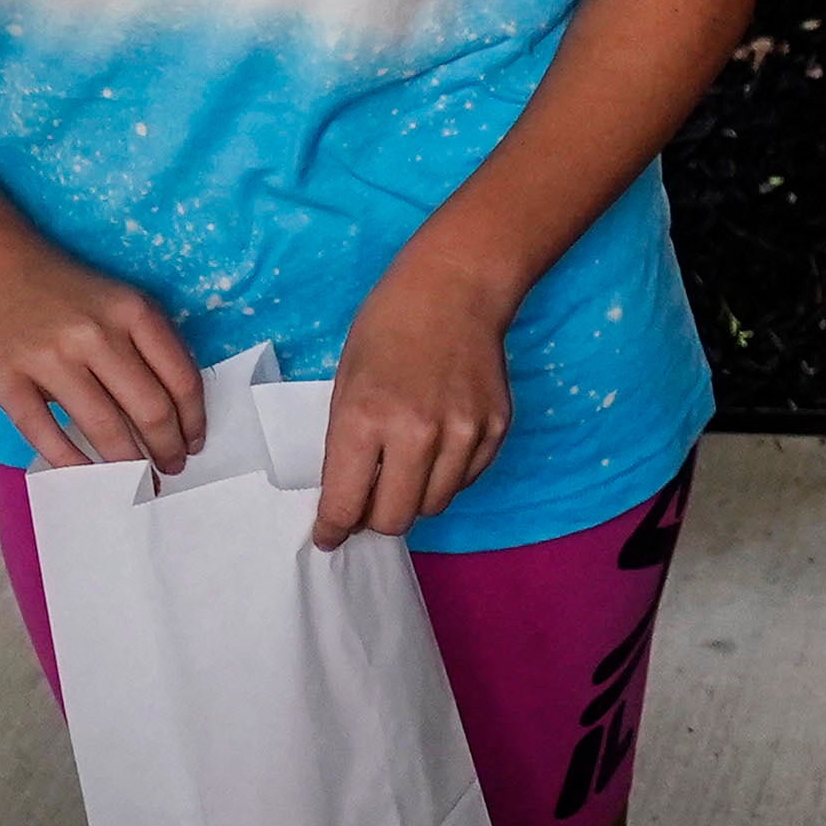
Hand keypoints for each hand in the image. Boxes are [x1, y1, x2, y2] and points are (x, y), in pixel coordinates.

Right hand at [0, 231, 205, 468]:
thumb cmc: (59, 285)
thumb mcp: (117, 298)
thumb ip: (146, 343)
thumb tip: (176, 412)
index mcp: (132, 311)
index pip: (181, 380)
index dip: (194, 420)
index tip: (195, 442)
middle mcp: (95, 335)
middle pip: (150, 410)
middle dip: (168, 450)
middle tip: (172, 468)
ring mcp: (48, 359)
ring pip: (104, 429)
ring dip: (130, 465)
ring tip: (141, 480)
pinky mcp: (6, 380)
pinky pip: (46, 434)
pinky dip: (72, 463)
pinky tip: (90, 476)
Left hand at [319, 252, 518, 545]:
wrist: (453, 288)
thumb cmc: (386, 329)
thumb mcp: (345, 382)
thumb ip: (347, 445)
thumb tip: (351, 498)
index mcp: (364, 418)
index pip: (346, 504)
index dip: (333, 529)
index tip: (329, 537)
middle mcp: (416, 433)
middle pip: (395, 518)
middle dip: (374, 520)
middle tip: (368, 503)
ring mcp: (462, 432)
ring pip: (434, 505)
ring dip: (414, 497)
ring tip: (405, 467)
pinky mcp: (495, 428)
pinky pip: (466, 479)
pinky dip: (447, 475)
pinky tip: (438, 444)